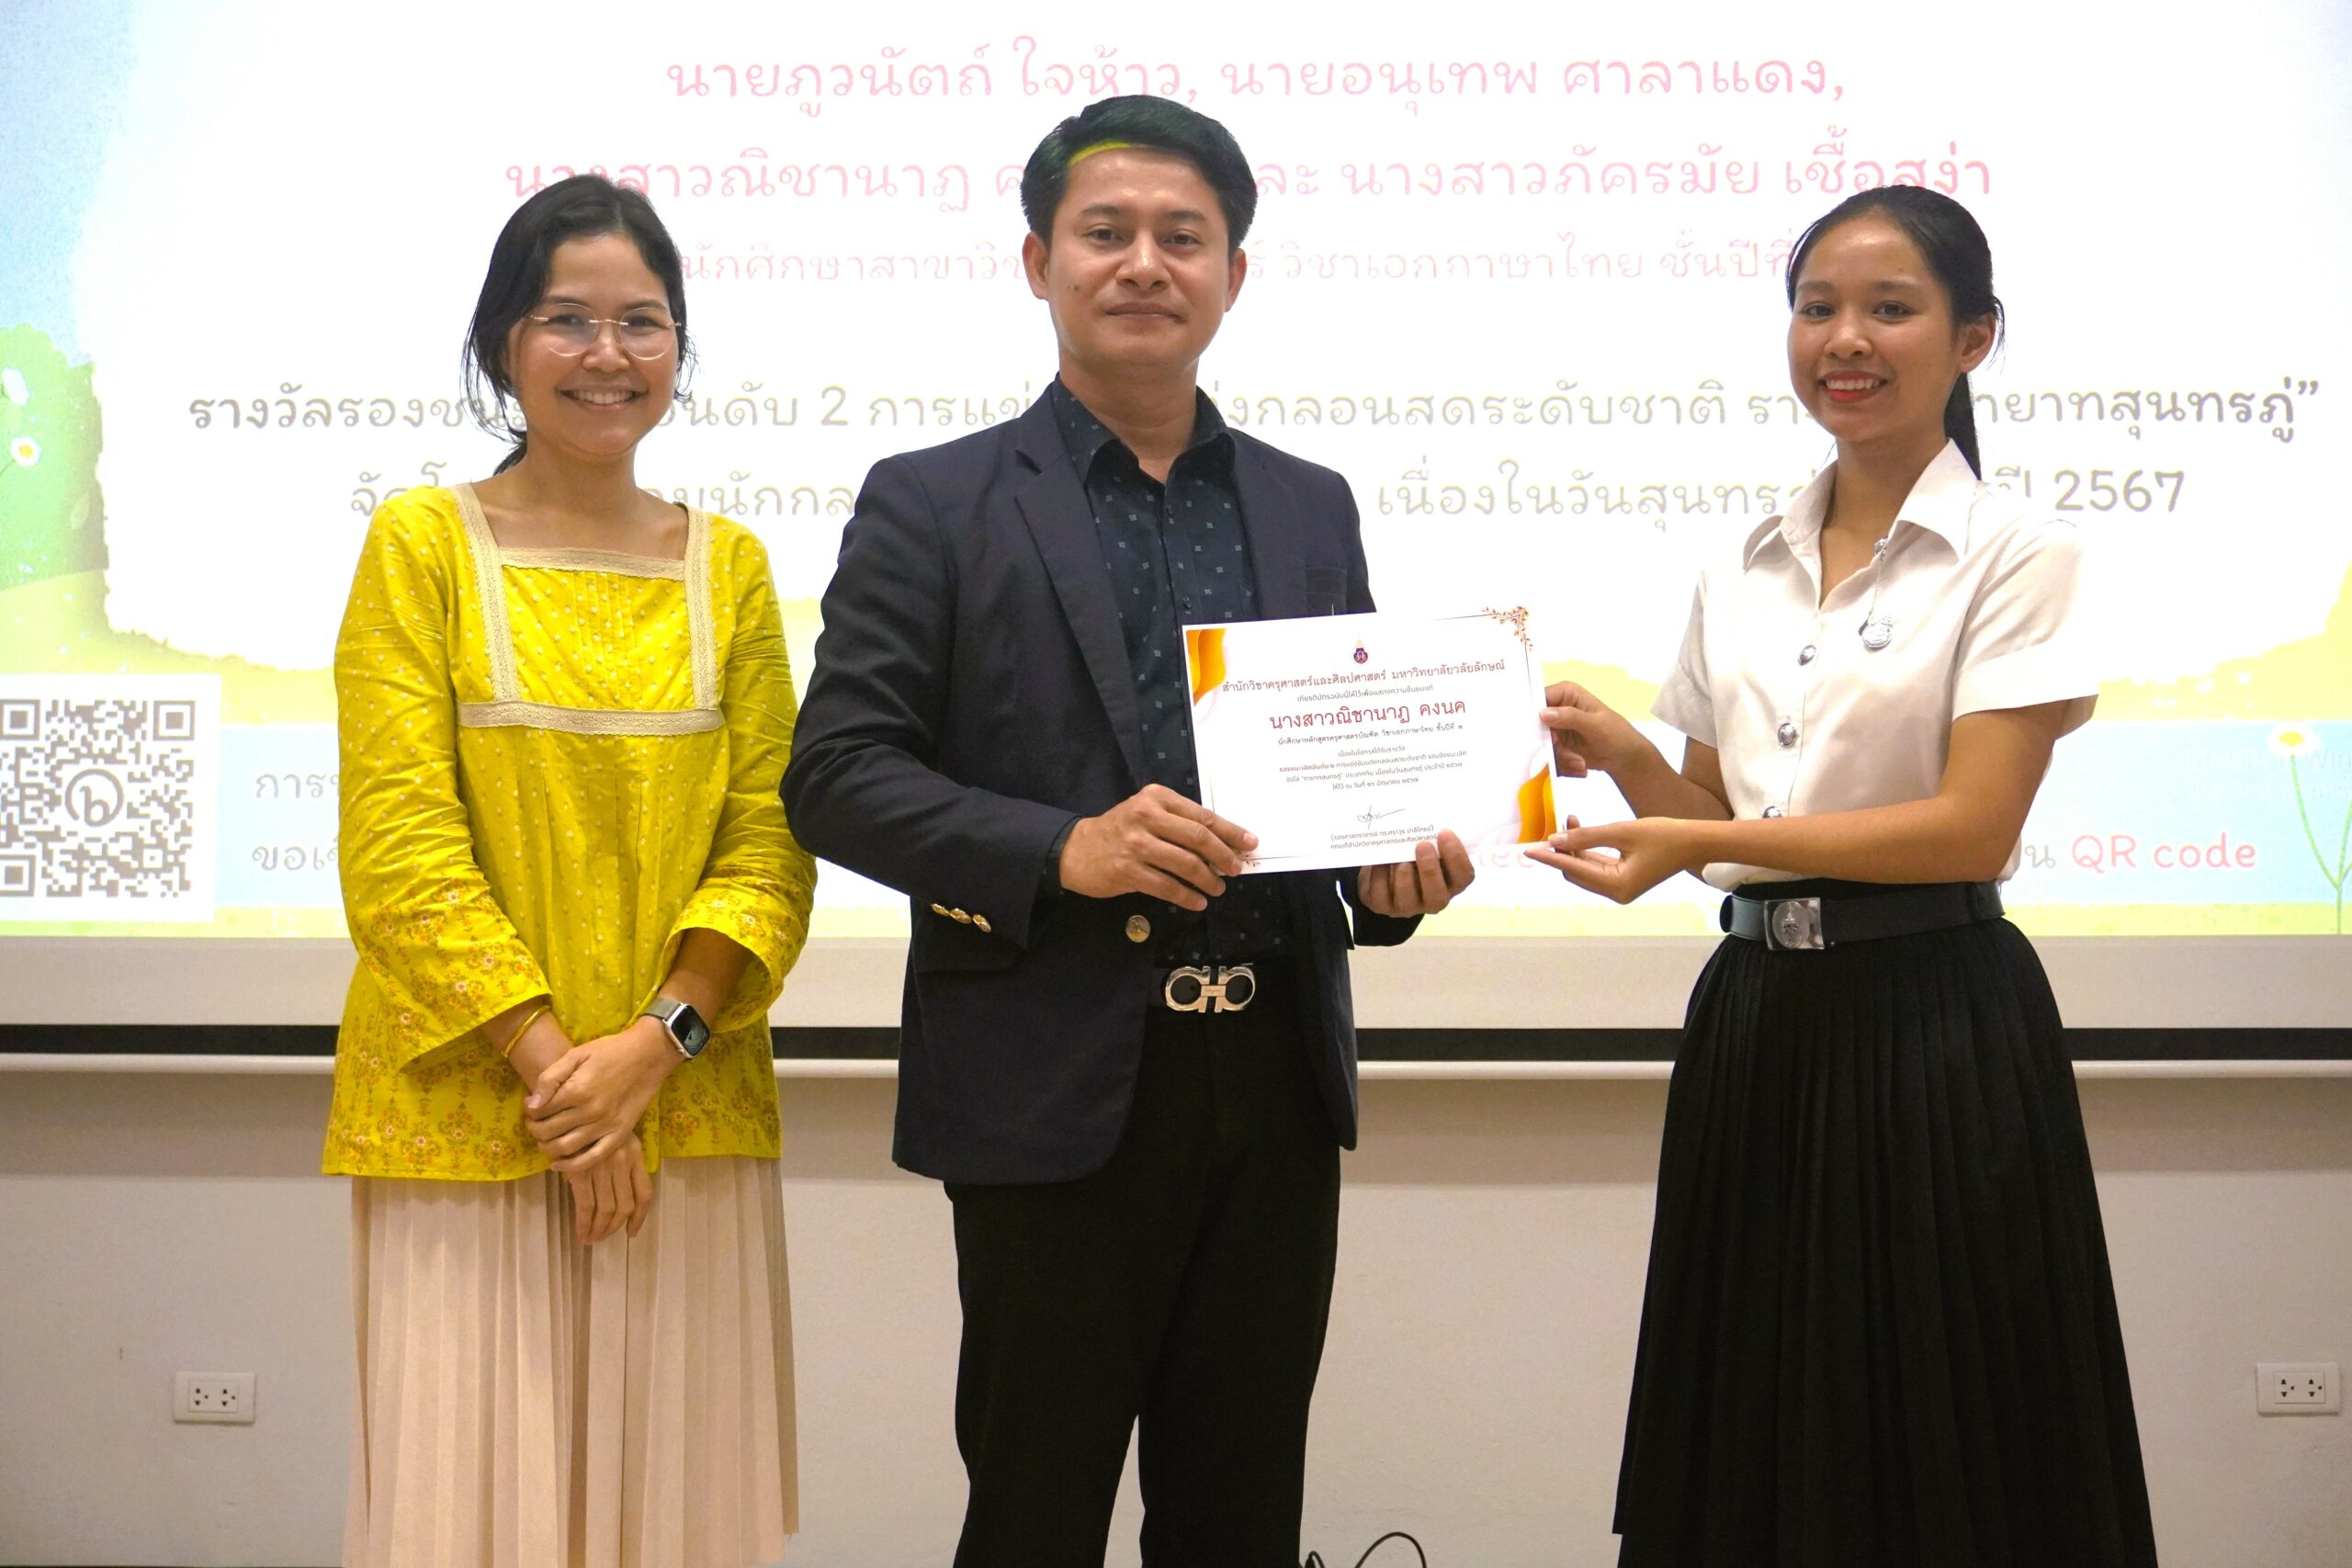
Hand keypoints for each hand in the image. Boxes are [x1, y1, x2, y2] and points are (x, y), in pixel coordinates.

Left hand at [525, 1018, 677, 1170]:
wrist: (648, 1055)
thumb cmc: (610, 1051)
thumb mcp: (576, 1054)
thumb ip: (550, 1078)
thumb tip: (531, 1104)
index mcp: (577, 1090)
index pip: (539, 1111)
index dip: (529, 1111)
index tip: (530, 1107)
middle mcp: (589, 1112)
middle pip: (548, 1131)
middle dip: (534, 1129)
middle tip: (534, 1124)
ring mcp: (606, 1125)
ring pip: (565, 1148)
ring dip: (547, 1148)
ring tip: (544, 1139)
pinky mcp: (620, 1134)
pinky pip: (593, 1157)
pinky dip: (572, 1166)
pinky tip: (558, 1165)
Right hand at [561, 1132, 654, 1244]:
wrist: (566, 1107)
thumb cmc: (588, 1124)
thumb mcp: (614, 1139)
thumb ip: (621, 1165)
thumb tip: (617, 1201)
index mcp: (636, 1153)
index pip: (644, 1193)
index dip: (639, 1217)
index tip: (631, 1232)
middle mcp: (623, 1160)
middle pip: (625, 1205)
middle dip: (613, 1227)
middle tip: (602, 1238)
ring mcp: (603, 1166)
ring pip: (607, 1209)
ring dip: (599, 1229)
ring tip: (591, 1239)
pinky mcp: (581, 1171)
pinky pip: (586, 1206)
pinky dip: (584, 1223)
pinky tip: (581, 1232)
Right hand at [1057, 783, 1256, 909]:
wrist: (1076, 849)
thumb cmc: (1120, 830)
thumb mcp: (1147, 812)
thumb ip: (1178, 821)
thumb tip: (1221, 843)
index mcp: (1157, 798)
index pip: (1202, 816)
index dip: (1230, 831)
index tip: (1249, 843)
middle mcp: (1147, 816)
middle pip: (1198, 838)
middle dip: (1224, 856)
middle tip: (1236, 870)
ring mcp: (1137, 844)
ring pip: (1185, 863)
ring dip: (1208, 879)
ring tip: (1218, 889)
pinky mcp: (1128, 871)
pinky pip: (1167, 886)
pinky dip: (1187, 896)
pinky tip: (1197, 901)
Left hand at [1356, 830, 1474, 916]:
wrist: (1385, 868)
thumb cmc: (1413, 850)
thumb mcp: (1428, 843)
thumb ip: (1434, 835)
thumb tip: (1432, 810)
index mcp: (1451, 882)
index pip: (1464, 876)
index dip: (1457, 857)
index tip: (1445, 833)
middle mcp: (1432, 899)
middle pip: (1437, 895)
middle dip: (1429, 870)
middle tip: (1422, 845)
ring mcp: (1407, 907)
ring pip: (1407, 899)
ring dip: (1402, 875)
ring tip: (1396, 857)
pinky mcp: (1382, 906)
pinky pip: (1380, 895)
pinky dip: (1378, 876)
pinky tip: (1378, 861)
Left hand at [1524, 814, 1705, 903]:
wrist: (1693, 842)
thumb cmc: (1663, 835)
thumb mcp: (1621, 831)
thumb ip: (1586, 835)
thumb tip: (1555, 839)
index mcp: (1617, 886)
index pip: (1573, 870)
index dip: (1550, 857)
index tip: (1529, 849)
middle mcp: (1616, 893)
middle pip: (1576, 872)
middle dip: (1562, 850)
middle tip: (1552, 826)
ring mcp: (1620, 888)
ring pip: (1585, 868)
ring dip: (1574, 847)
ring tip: (1569, 819)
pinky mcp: (1623, 879)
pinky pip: (1596, 866)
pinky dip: (1586, 850)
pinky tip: (1579, 829)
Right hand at [1540, 682, 1645, 778]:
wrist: (1625, 758)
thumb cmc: (1616, 733)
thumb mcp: (1595, 724)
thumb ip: (1570, 717)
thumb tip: (1543, 713)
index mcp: (1566, 694)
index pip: (1540, 699)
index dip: (1535, 715)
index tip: (1543, 733)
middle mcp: (1557, 709)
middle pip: (1537, 727)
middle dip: (1552, 745)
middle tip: (1567, 754)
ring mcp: (1556, 729)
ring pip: (1542, 745)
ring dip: (1561, 758)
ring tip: (1580, 763)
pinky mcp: (1557, 746)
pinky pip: (1549, 757)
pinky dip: (1563, 765)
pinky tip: (1579, 766)